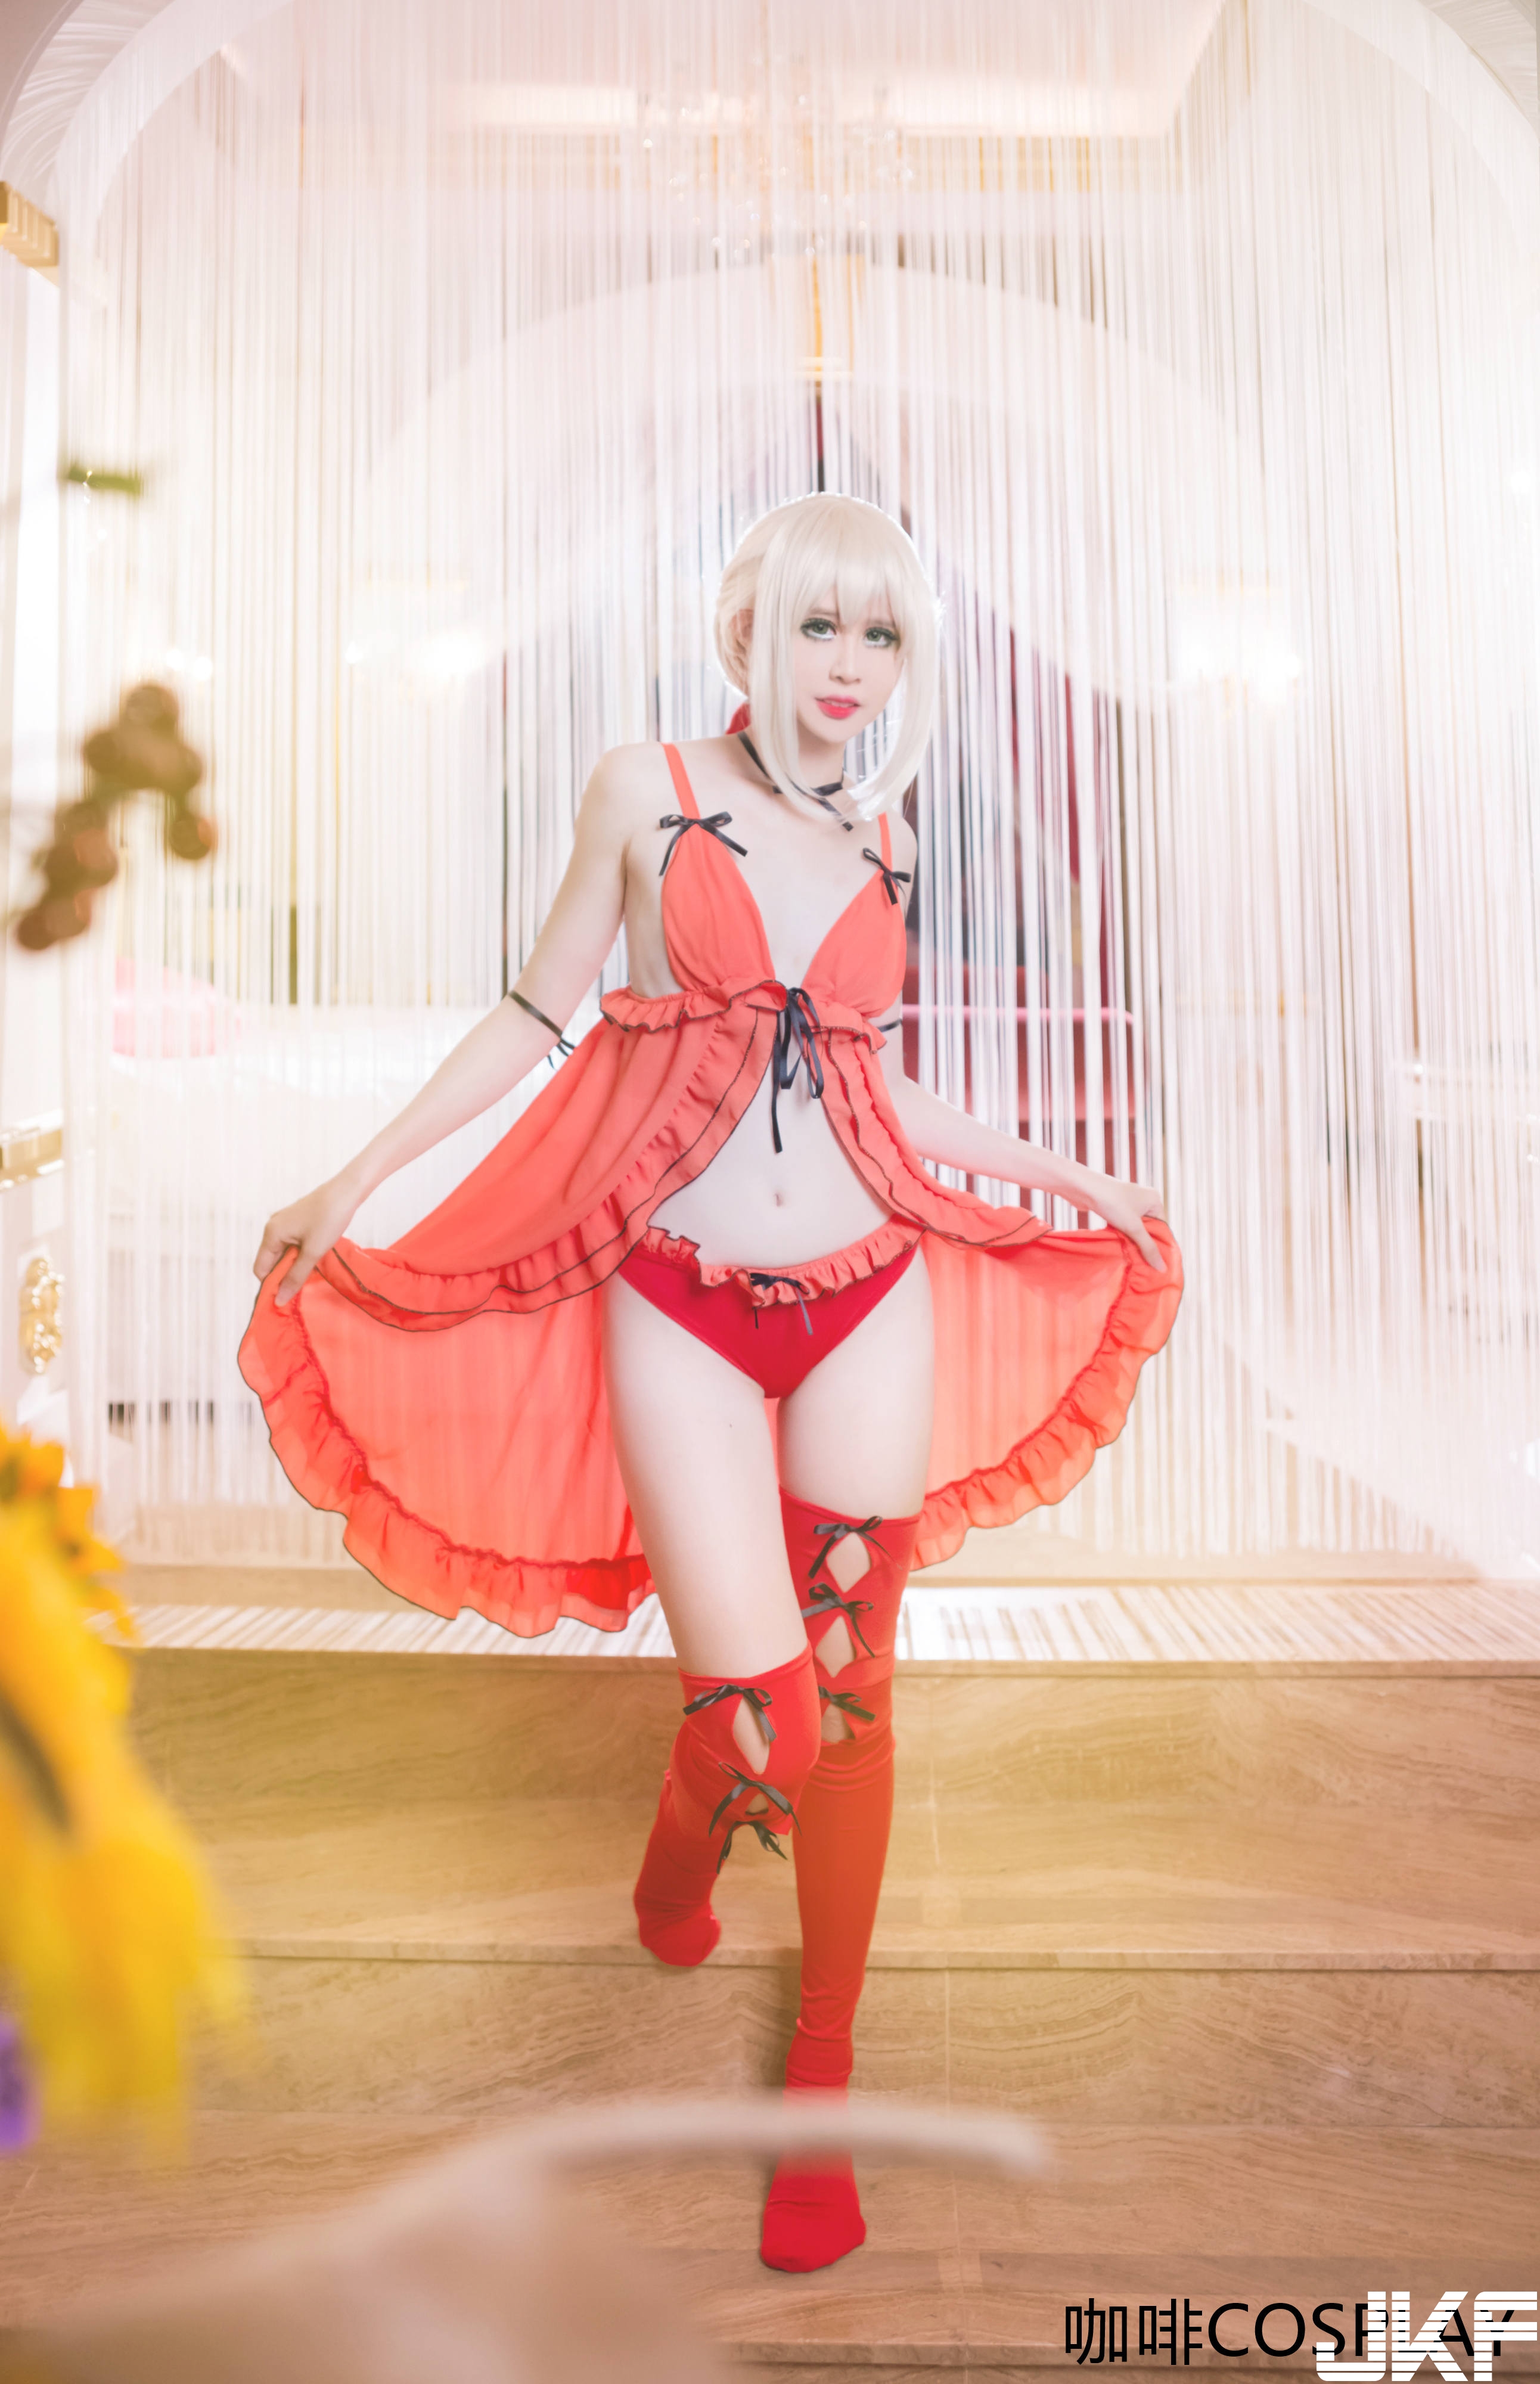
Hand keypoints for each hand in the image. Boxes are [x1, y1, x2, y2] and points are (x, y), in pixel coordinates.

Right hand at [253, 1174, 361, 1305]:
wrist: (347, 1191)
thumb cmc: (329, 1219)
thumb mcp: (313, 1252)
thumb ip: (295, 1276)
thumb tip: (279, 1300)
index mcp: (271, 1234)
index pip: (260, 1269)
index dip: (271, 1285)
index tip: (286, 1299)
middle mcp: (273, 1227)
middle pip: (271, 1261)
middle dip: (283, 1276)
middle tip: (301, 1290)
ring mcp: (284, 1223)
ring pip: (283, 1253)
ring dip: (293, 1266)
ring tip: (309, 1276)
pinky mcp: (296, 1221)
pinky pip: (291, 1244)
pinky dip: (299, 1255)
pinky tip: (313, 1261)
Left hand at [1081, 1172, 1166, 1271]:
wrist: (1083, 1188)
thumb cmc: (1112, 1203)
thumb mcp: (1133, 1228)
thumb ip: (1148, 1247)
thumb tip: (1162, 1267)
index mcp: (1154, 1200)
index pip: (1162, 1228)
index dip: (1158, 1245)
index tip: (1156, 1263)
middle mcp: (1144, 1199)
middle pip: (1148, 1229)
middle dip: (1143, 1243)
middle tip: (1142, 1262)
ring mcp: (1129, 1202)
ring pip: (1134, 1228)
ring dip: (1131, 1240)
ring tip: (1130, 1255)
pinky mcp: (1115, 1206)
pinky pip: (1123, 1224)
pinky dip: (1122, 1234)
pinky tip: (1119, 1245)